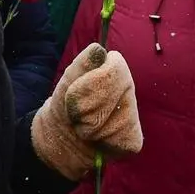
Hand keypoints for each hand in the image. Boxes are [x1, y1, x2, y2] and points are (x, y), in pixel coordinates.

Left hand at [31, 43, 141, 180]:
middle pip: (112, 97)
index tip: (73, 93)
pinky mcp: (133, 140)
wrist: (61, 136)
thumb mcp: (67, 82)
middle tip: (77, 114)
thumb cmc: (64, 104)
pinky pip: (118, 141)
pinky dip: (100, 143)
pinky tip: (96, 139)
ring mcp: (134, 115)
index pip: (115, 68)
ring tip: (85, 127)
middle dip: (86, 109)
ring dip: (91, 128)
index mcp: (114, 69)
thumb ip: (81, 65)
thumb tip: (98, 50)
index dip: (90, 84)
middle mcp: (129, 89)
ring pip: (114, 123)